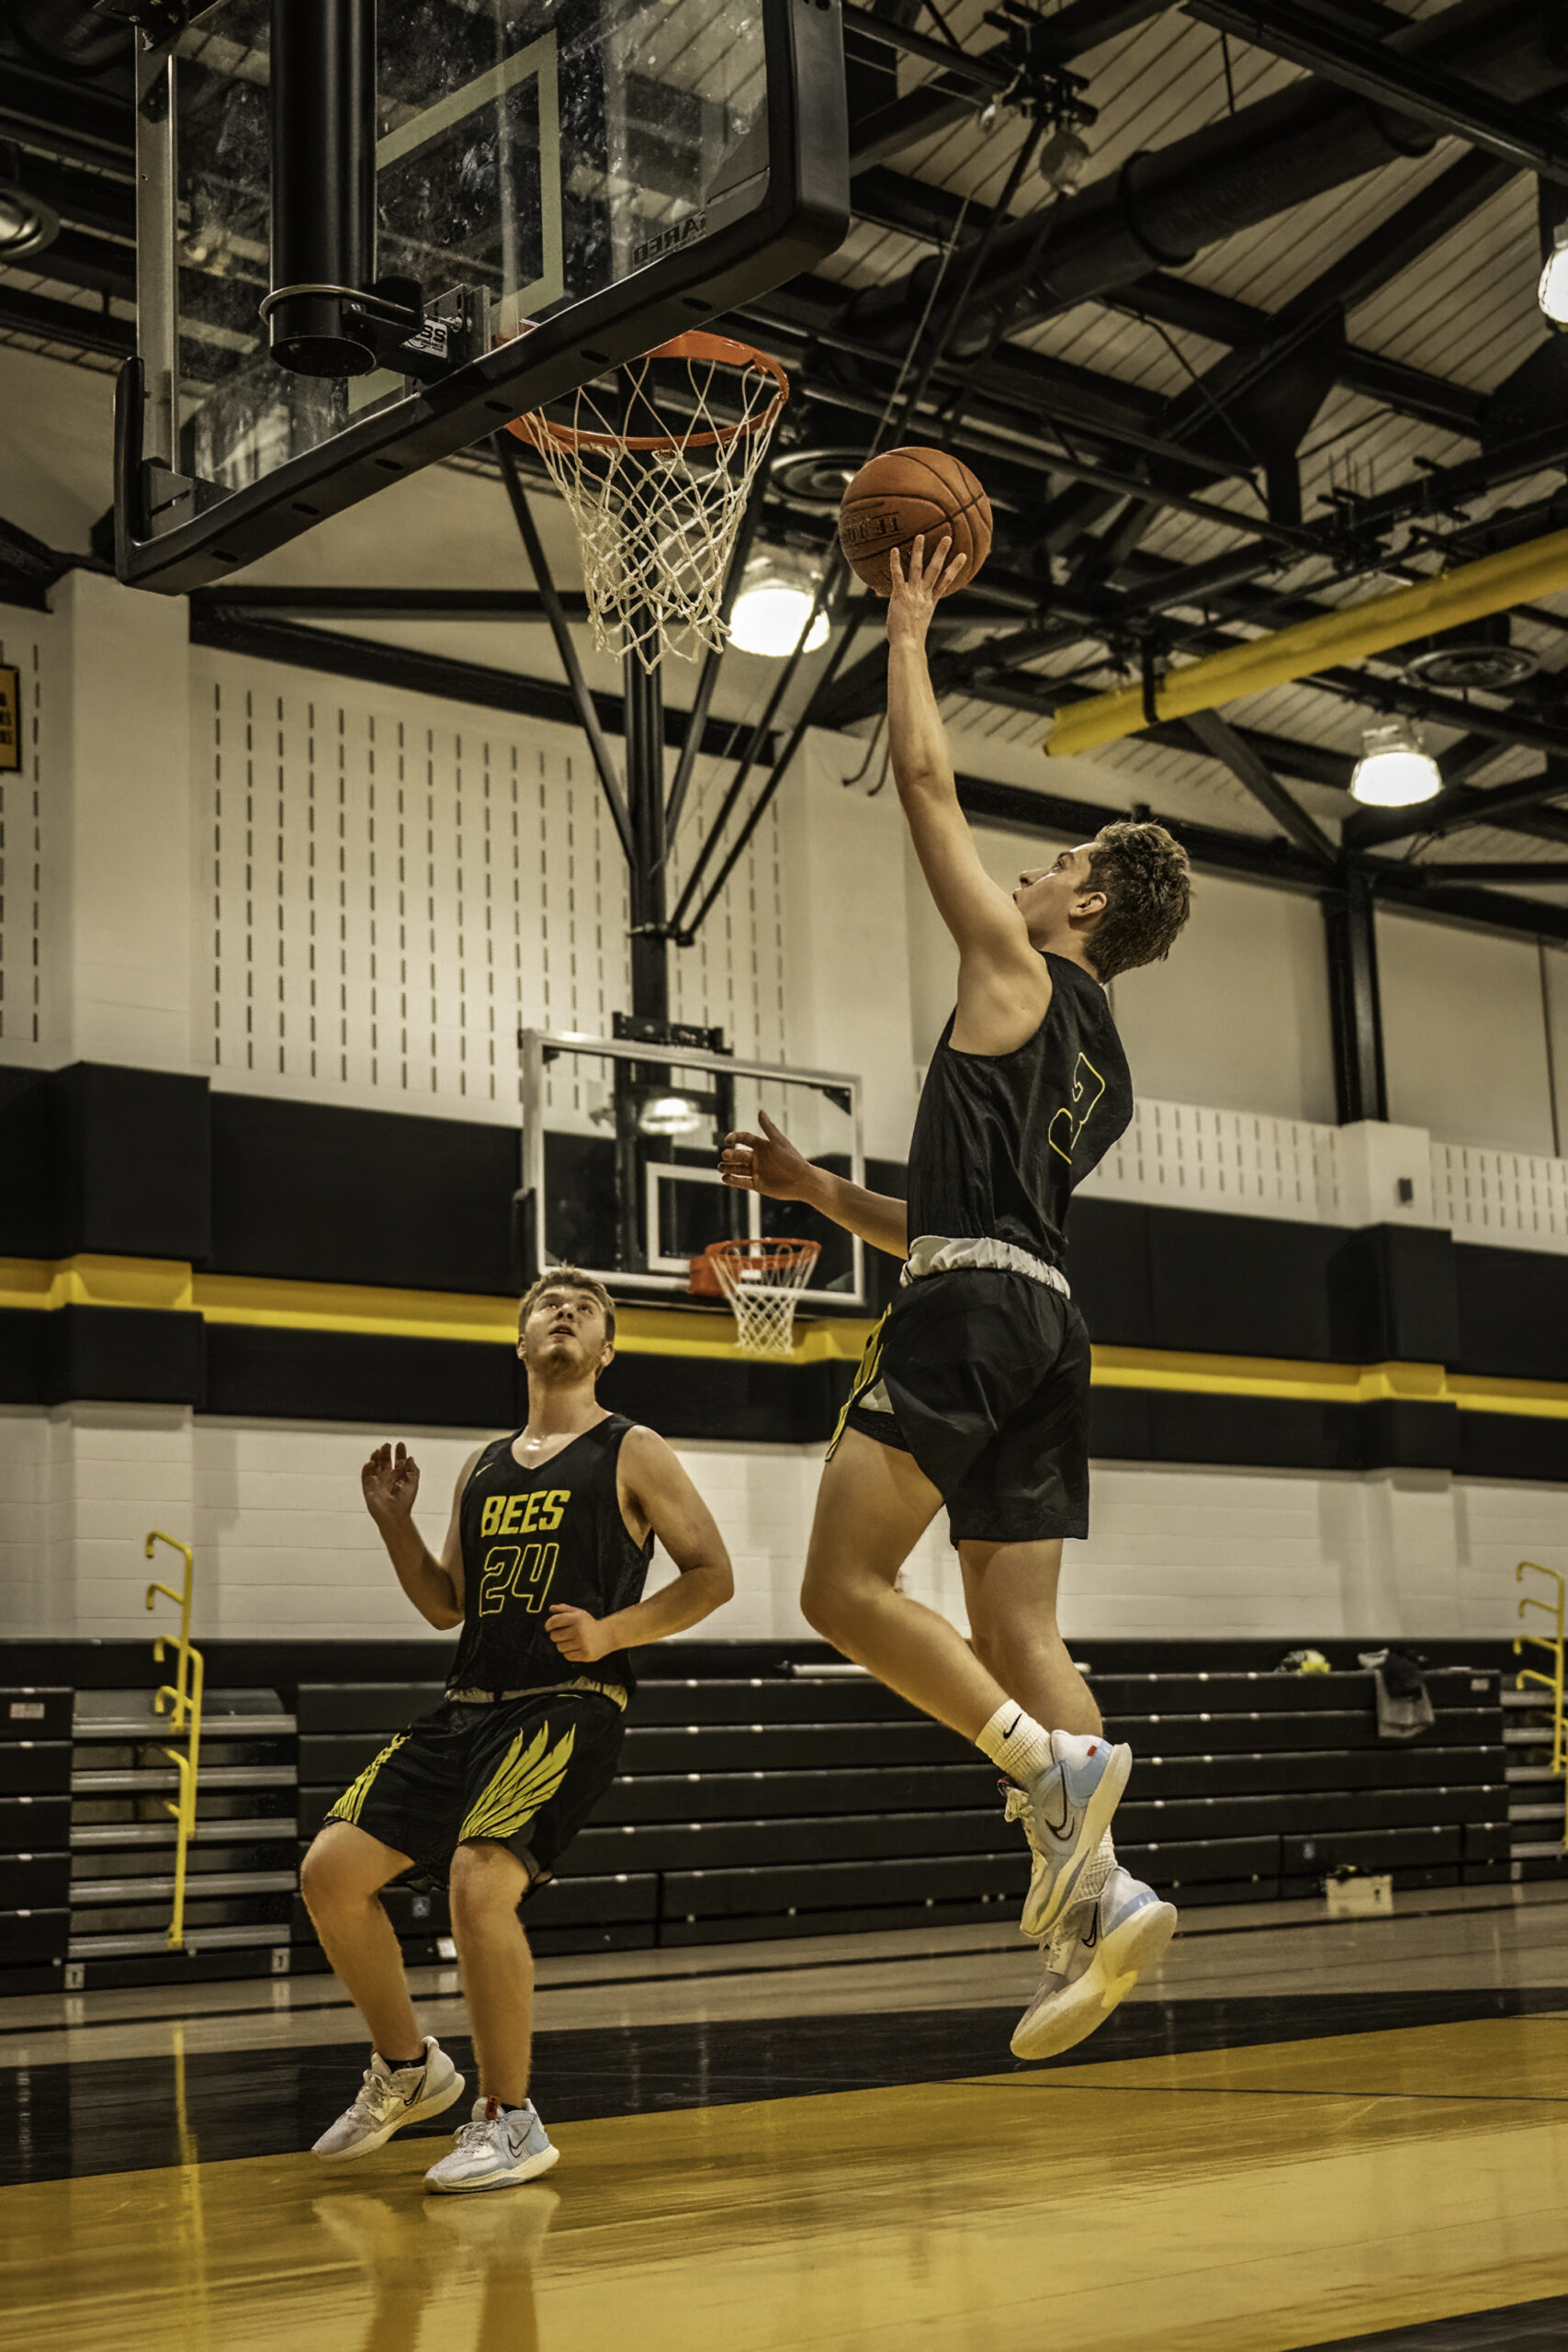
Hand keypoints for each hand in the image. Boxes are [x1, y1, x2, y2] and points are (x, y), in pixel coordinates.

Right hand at [362, 1441, 419, 1523]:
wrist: (393, 1513)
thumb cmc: (405, 1500)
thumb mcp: (413, 1482)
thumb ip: (413, 1469)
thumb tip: (410, 1458)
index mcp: (399, 1477)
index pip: (398, 1461)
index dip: (399, 1452)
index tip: (400, 1444)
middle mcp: (388, 1478)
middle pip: (385, 1461)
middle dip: (386, 1452)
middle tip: (387, 1445)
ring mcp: (377, 1482)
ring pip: (375, 1466)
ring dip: (376, 1457)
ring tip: (378, 1451)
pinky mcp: (368, 1487)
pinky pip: (365, 1475)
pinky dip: (367, 1468)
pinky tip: (371, 1462)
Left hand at [546, 1604, 609, 1662]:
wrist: (609, 1635)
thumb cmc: (589, 1624)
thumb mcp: (579, 1613)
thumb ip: (564, 1609)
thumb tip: (551, 1608)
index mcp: (576, 1618)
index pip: (554, 1622)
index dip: (548, 1625)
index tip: (549, 1627)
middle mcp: (579, 1631)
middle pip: (554, 1636)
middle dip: (556, 1635)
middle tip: (563, 1634)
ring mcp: (583, 1644)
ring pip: (560, 1647)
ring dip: (563, 1645)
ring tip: (571, 1641)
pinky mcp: (586, 1654)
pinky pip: (567, 1656)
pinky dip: (569, 1653)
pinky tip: (576, 1648)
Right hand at [719, 1107, 814, 1201]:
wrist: (802, 1181)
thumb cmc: (793, 1160)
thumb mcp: (779, 1142)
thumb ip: (769, 1128)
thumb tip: (760, 1111)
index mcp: (763, 1146)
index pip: (744, 1139)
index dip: (734, 1137)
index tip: (728, 1140)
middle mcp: (758, 1158)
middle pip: (738, 1154)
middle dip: (730, 1155)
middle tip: (725, 1156)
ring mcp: (757, 1171)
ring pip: (738, 1169)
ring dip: (728, 1168)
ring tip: (720, 1167)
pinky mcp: (758, 1184)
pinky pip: (742, 1182)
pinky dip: (733, 1181)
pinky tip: (724, 1179)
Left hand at [886, 532, 966, 647]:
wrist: (908, 645)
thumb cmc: (910, 640)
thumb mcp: (917, 624)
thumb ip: (915, 615)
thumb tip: (911, 616)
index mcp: (931, 602)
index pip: (945, 581)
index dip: (954, 567)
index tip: (962, 555)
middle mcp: (924, 595)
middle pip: (936, 570)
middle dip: (942, 553)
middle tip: (948, 537)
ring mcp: (913, 594)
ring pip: (918, 568)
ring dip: (919, 551)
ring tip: (920, 536)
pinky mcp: (900, 596)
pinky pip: (898, 576)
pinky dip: (895, 563)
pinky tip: (894, 550)